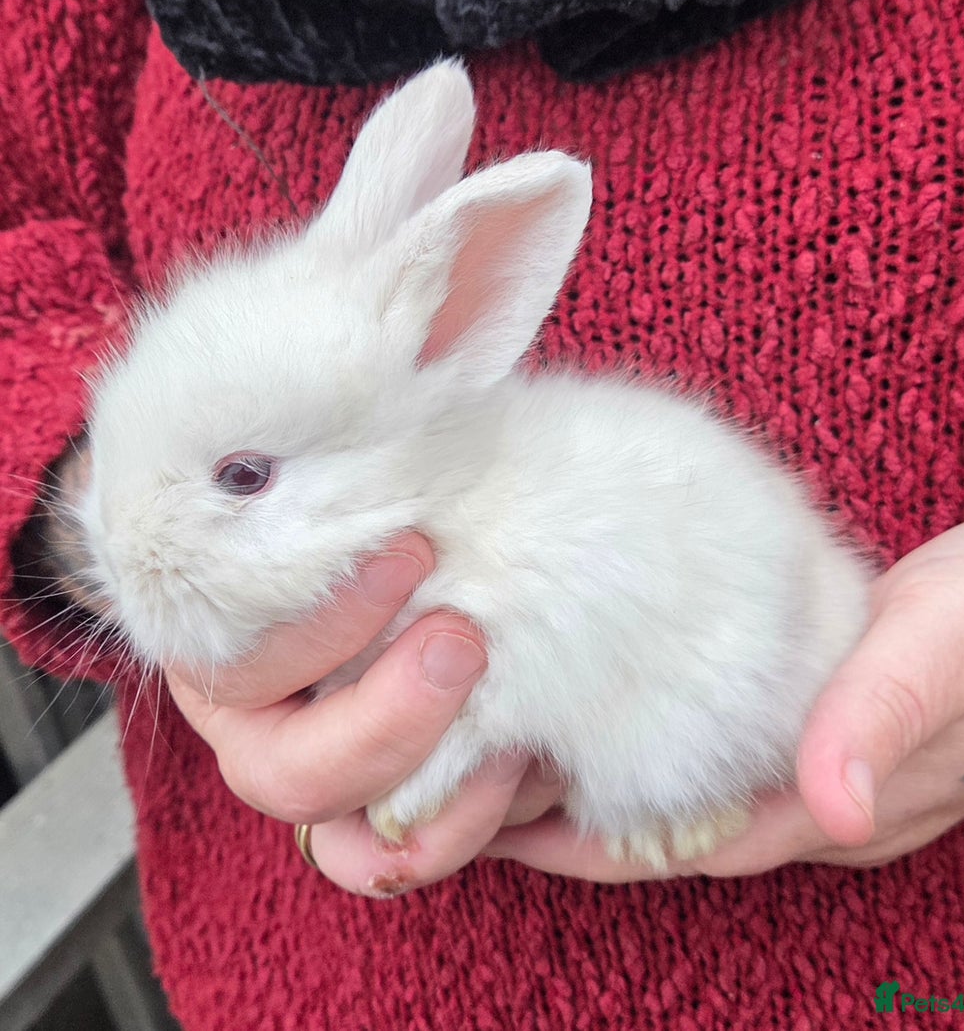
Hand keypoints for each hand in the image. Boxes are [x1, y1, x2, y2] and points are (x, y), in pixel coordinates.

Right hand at [38, 442, 550, 897]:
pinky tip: (532, 763)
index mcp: (225, 628)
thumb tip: (404, 315)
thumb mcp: (352, 435)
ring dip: (436, 801)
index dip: (323, 617)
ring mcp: (326, 762)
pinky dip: (468, 826)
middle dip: (384, 717)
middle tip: (464, 637)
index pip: (238, 657)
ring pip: (346, 844)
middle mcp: (259, 713)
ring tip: (518, 736)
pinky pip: (404, 854)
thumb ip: (358, 411)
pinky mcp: (395, 795)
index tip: (415, 543)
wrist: (373, 529)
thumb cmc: (358, 473)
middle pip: (284, 774)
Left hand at [483, 482, 963, 879]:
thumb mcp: (953, 642)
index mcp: (838, 797)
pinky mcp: (831, 736)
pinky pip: (724, 765)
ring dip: (607, 791)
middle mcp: (821, 805)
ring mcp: (827, 776)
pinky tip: (620, 718)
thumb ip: (888, 713)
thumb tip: (830, 804)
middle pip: (668, 835)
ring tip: (520, 752)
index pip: (681, 843)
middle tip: (475, 785)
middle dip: (571, 824)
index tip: (491, 826)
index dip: (581, 845)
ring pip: (690, 804)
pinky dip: (658, 755)